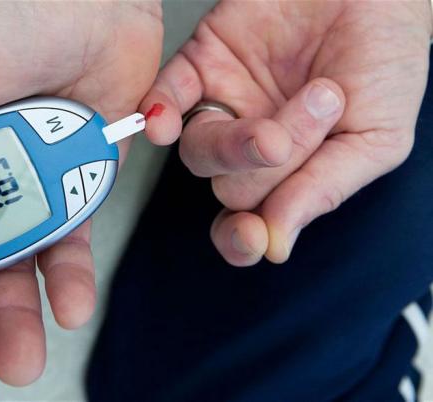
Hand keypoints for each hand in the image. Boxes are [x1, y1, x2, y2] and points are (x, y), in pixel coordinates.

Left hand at [141, 0, 430, 265]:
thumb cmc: (384, 57)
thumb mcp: (375, 136)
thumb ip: (325, 189)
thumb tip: (275, 245)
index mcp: (289, 173)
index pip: (249, 222)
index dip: (242, 238)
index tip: (253, 236)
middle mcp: (250, 148)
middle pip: (229, 189)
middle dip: (272, 166)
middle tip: (325, 112)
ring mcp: (224, 106)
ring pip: (197, 153)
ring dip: (237, 145)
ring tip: (305, 102)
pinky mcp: (202, 64)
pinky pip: (165, 97)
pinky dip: (159, 112)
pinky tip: (165, 121)